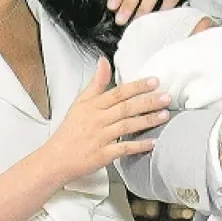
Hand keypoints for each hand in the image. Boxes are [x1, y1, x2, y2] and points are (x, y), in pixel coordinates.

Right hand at [41, 58, 170, 184]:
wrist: (55, 159)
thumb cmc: (70, 131)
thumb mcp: (80, 103)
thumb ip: (95, 83)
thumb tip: (103, 61)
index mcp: (93, 106)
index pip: (118, 92)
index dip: (137, 86)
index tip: (154, 81)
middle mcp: (97, 120)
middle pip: (126, 108)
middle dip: (148, 102)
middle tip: (166, 97)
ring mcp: (100, 138)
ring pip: (127, 126)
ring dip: (147, 120)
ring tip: (164, 115)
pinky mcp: (103, 155)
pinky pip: (123, 148)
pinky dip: (138, 146)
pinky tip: (152, 142)